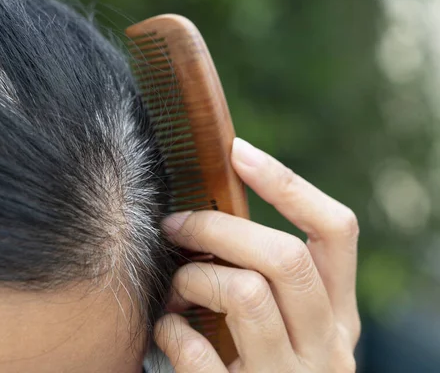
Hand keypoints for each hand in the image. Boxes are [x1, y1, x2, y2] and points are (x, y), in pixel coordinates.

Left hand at [154, 138, 359, 372]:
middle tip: (175, 224)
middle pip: (284, 256)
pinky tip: (165, 334)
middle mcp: (327, 347)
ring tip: (175, 289)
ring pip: (244, 293)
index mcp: (338, 316)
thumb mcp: (285, 328)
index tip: (238, 151)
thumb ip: (267, 280)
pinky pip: (199, 351)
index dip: (289, 185)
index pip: (336, 232)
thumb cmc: (261, 370)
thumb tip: (208, 215)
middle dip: (219, 228)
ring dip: (194, 280)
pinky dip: (170, 334)